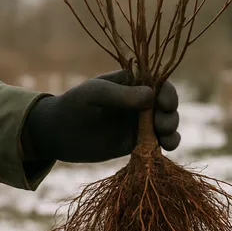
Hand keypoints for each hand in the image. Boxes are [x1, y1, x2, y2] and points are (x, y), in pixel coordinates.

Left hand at [21, 70, 179, 162]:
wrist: (59, 133)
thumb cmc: (75, 104)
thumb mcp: (95, 94)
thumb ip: (121, 95)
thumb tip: (151, 95)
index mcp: (132, 82)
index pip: (158, 83)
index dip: (167, 92)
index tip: (164, 103)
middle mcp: (140, 101)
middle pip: (166, 105)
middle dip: (170, 114)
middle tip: (161, 124)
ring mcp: (140, 122)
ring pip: (166, 124)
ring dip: (171, 130)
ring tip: (166, 138)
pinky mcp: (137, 142)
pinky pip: (158, 142)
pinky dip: (166, 145)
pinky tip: (165, 148)